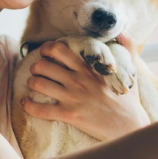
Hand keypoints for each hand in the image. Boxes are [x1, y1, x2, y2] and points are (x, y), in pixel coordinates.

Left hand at [22, 40, 150, 140]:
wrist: (129, 126)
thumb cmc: (128, 100)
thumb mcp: (131, 70)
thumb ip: (128, 47)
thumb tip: (123, 32)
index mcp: (89, 68)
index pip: (60, 50)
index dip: (46, 48)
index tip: (44, 52)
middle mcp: (78, 80)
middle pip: (43, 66)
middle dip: (35, 67)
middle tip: (37, 71)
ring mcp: (72, 98)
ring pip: (38, 84)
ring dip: (31, 83)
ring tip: (33, 85)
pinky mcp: (69, 115)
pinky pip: (41, 109)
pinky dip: (29, 106)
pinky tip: (26, 103)